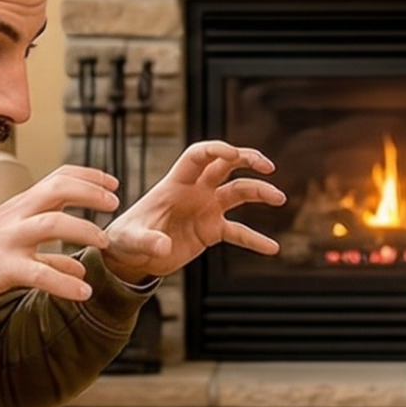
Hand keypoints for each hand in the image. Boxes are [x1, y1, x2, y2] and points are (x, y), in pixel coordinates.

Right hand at [0, 165, 118, 317]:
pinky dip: (65, 283)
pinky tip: (84, 292)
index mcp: (16, 208)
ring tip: (105, 244)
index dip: (88, 176)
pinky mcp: (0, 269)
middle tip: (115, 201)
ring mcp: (6, 241)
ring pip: (53, 225)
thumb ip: (48, 258)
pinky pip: (39, 274)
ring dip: (84, 231)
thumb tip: (79, 268)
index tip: (112, 182)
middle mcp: (13, 217)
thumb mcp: (10, 251)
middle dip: (91, 191)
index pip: (57, 178)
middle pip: (58, 189)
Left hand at [100, 141, 285, 282]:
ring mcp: (206, 209)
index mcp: (175, 183)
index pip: (199, 156)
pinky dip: (255, 240)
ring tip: (280, 198)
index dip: (216, 150)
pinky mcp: (211, 230)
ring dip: (259, 192)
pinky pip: (238, 232)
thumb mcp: (132, 240)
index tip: (234, 155)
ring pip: (238, 193)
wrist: (131, 256)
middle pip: (226, 165)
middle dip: (247, 160)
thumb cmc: (125, 239)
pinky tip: (272, 248)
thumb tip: (164, 247)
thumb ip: (148, 240)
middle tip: (268, 166)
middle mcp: (195, 191)